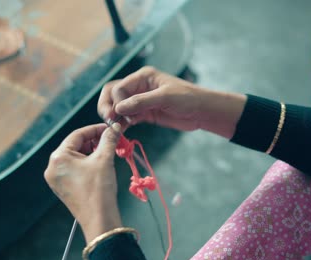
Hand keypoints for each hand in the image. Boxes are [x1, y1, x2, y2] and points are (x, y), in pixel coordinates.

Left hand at [44, 123, 122, 242]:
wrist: (99, 218)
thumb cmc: (98, 189)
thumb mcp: (104, 159)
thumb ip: (108, 139)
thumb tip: (114, 128)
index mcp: (58, 157)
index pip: (78, 135)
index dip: (96, 130)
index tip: (110, 129)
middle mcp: (53, 167)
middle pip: (75, 145)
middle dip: (94, 142)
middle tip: (111, 141)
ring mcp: (57, 178)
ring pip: (76, 157)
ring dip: (92, 152)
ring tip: (108, 153)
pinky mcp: (63, 187)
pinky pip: (75, 168)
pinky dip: (87, 163)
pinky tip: (101, 165)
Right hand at [98, 66, 246, 137]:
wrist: (202, 111)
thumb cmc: (187, 98)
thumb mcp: (165, 97)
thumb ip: (141, 102)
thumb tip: (118, 109)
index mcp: (143, 77)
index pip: (119, 87)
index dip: (116, 101)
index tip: (119, 114)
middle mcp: (139, 87)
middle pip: (113, 94)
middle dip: (108, 106)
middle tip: (109, 121)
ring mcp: (141, 101)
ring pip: (119, 107)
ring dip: (114, 117)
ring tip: (115, 129)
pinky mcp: (145, 114)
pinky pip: (128, 117)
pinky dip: (123, 124)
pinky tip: (121, 131)